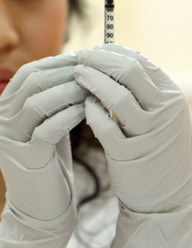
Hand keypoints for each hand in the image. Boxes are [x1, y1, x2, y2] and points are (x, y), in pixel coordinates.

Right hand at [0, 53, 87, 247]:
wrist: (39, 209)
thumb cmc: (48, 162)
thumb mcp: (44, 124)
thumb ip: (51, 98)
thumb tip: (75, 65)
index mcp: (3, 108)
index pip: (27, 73)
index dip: (56, 62)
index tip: (83, 58)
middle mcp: (0, 120)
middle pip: (31, 83)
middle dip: (64, 72)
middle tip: (91, 68)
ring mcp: (9, 139)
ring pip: (37, 102)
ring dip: (68, 91)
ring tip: (92, 87)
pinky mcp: (24, 158)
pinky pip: (47, 129)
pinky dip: (68, 116)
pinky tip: (87, 110)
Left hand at [73, 44, 191, 247]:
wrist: (164, 196)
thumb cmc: (153, 146)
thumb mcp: (156, 114)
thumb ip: (139, 88)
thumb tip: (108, 57)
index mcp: (170, 97)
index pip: (140, 61)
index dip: (113, 52)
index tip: (94, 50)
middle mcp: (164, 112)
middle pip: (128, 72)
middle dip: (100, 60)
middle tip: (80, 57)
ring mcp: (149, 134)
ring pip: (117, 97)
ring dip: (92, 82)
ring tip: (76, 74)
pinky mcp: (130, 154)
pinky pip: (105, 126)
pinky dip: (91, 112)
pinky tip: (83, 106)